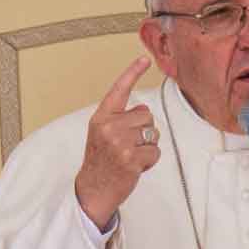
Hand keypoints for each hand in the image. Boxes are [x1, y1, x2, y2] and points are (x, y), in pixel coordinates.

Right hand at [75, 57, 157, 228]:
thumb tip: (144, 112)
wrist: (93, 189)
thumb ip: (119, 119)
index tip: (144, 59)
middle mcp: (109, 126)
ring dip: (147, 146)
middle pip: (147, 115)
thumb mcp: (101, 133)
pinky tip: (135, 167)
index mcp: (101, 117)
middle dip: (144, 130)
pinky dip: (150, 161)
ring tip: (130, 156)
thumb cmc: (101, 161)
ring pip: (153, 133)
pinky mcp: (131, 158)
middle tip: (128, 146)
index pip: (119, 90)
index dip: (132, 73)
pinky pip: (155, 151)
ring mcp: (120, 142)